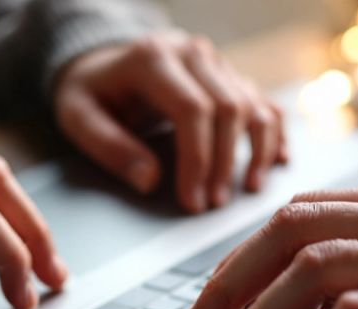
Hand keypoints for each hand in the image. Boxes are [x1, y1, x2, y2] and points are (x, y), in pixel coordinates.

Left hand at [54, 31, 286, 212]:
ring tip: (250, 189)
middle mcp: (192, 54)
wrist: (102, 65)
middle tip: (214, 204)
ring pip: (252, 104)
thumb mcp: (78, 117)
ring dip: (257, 150)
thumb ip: (110, 147)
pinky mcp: (230, 76)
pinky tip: (279, 160)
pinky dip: (274, 132)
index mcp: (153, 59)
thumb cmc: (91, 94)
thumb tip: (150, 180)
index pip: (192, 110)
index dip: (198, 160)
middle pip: (228, 107)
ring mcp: (216, 63)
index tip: (193, 201)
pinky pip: (262, 102)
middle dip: (225, 162)